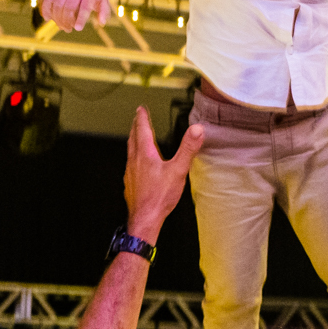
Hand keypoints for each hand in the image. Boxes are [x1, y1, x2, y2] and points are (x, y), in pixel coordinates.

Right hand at [40, 0, 112, 31]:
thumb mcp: (103, 1)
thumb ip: (103, 12)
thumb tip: (101, 23)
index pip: (84, 8)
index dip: (80, 19)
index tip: (77, 29)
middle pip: (68, 7)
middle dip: (67, 21)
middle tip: (69, 30)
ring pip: (57, 5)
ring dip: (58, 18)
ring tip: (63, 27)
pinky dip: (46, 9)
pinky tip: (48, 18)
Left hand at [124, 107, 204, 244]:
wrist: (145, 219)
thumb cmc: (159, 197)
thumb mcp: (178, 170)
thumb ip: (188, 149)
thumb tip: (197, 130)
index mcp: (145, 154)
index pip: (142, 130)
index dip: (142, 118)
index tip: (141, 109)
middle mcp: (134, 162)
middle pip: (133, 139)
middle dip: (136, 127)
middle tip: (137, 120)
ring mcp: (130, 173)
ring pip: (130, 152)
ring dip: (134, 142)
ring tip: (137, 139)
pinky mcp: (130, 184)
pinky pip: (131, 166)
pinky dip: (134, 159)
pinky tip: (139, 166)